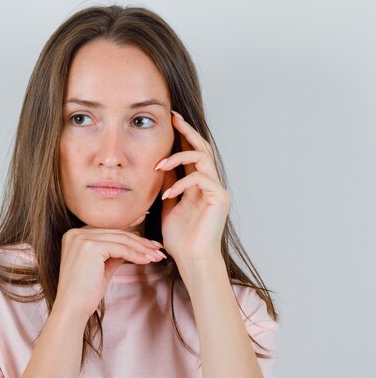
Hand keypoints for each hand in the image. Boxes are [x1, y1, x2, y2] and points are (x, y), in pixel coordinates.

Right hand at [55, 219, 165, 322]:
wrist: (72, 308)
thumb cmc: (84, 292)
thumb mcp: (101, 267)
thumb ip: (113, 253)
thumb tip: (132, 245)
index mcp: (74, 235)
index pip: (108, 231)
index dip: (130, 233)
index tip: (148, 240)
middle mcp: (76, 233)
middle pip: (115, 233)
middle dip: (140, 242)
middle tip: (157, 249)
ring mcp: (82, 239)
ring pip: (120, 239)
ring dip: (142, 248)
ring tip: (156, 256)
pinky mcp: (91, 247)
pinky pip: (120, 248)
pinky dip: (136, 255)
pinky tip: (147, 260)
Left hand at [154, 111, 230, 283]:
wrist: (191, 259)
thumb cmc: (180, 238)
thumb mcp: (168, 206)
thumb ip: (167, 186)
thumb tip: (158, 167)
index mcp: (198, 183)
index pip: (191, 152)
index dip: (182, 135)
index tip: (170, 119)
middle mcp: (210, 183)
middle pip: (202, 147)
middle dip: (186, 131)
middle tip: (172, 118)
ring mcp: (217, 189)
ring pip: (202, 158)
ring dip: (179, 157)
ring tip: (159, 166)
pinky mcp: (220, 198)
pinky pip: (200, 178)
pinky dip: (181, 182)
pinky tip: (168, 193)